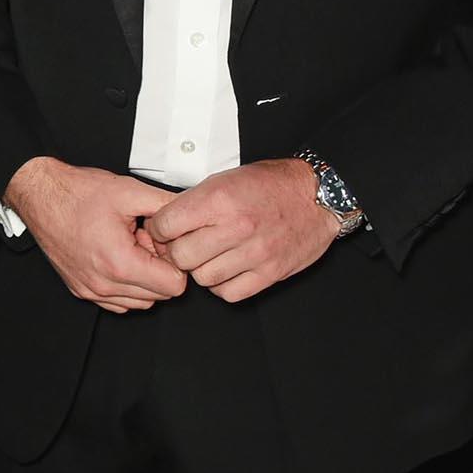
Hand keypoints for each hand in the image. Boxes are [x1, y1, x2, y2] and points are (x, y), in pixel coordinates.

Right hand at [3, 157, 186, 312]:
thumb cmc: (76, 193)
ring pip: (141, 303)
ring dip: (144, 279)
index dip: (176, 261)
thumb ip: (168, 205)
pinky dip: (126, 286)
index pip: (174, 286)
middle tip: (145, 241)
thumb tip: (193, 213)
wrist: (40, 196)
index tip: (162, 243)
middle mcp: (104, 284)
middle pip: (160, 297)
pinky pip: (119, 303)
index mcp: (119, 263)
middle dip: (160, 270)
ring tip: (131, 247)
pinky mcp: (81, 290)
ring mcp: (91, 291)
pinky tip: (119, 258)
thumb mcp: (130, 191)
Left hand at [143, 158, 339, 302]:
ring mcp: (254, 253)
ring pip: (203, 278)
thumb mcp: (224, 179)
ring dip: (200, 269)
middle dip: (176, 252)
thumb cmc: (269, 184)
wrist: (315, 196)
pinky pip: (229, 293)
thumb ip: (193, 202)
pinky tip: (226, 269)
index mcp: (219, 199)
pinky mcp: (269, 273)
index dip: (157, 230)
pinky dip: (222, 285)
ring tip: (208, 256)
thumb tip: (163, 223)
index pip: (166, 225)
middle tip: (183, 245)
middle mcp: (236, 227)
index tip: (161, 230)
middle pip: (181, 256)